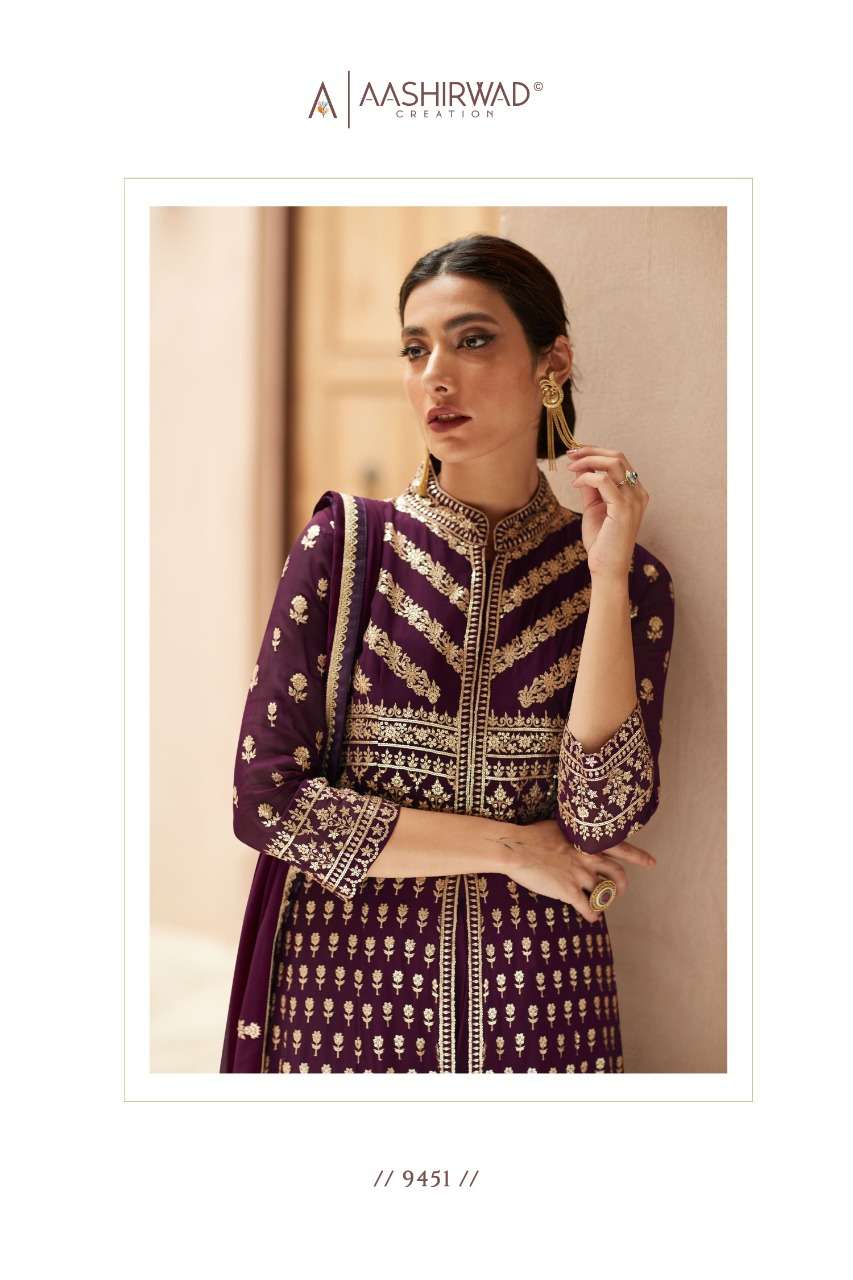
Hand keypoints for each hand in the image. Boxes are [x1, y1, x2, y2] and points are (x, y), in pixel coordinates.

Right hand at [497, 820, 656, 923]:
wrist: (517, 848)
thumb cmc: (532, 835)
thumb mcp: (559, 826)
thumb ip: (573, 833)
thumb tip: (574, 835)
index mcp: (587, 841)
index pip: (620, 847)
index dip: (638, 856)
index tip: (651, 862)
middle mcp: (589, 858)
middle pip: (617, 874)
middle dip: (622, 885)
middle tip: (621, 891)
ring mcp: (580, 875)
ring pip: (603, 892)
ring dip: (605, 901)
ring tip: (601, 905)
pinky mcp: (569, 891)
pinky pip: (588, 907)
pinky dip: (592, 915)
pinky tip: (590, 918)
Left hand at [565, 445, 649, 579]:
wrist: (607, 567)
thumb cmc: (601, 541)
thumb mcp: (594, 507)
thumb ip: (591, 487)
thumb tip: (581, 467)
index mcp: (635, 492)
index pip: (619, 460)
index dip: (596, 452)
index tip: (575, 453)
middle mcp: (638, 493)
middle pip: (617, 456)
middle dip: (591, 451)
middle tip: (570, 455)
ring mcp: (633, 500)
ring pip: (613, 463)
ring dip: (588, 461)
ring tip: (571, 467)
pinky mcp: (623, 508)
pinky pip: (603, 480)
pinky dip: (587, 477)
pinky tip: (576, 484)